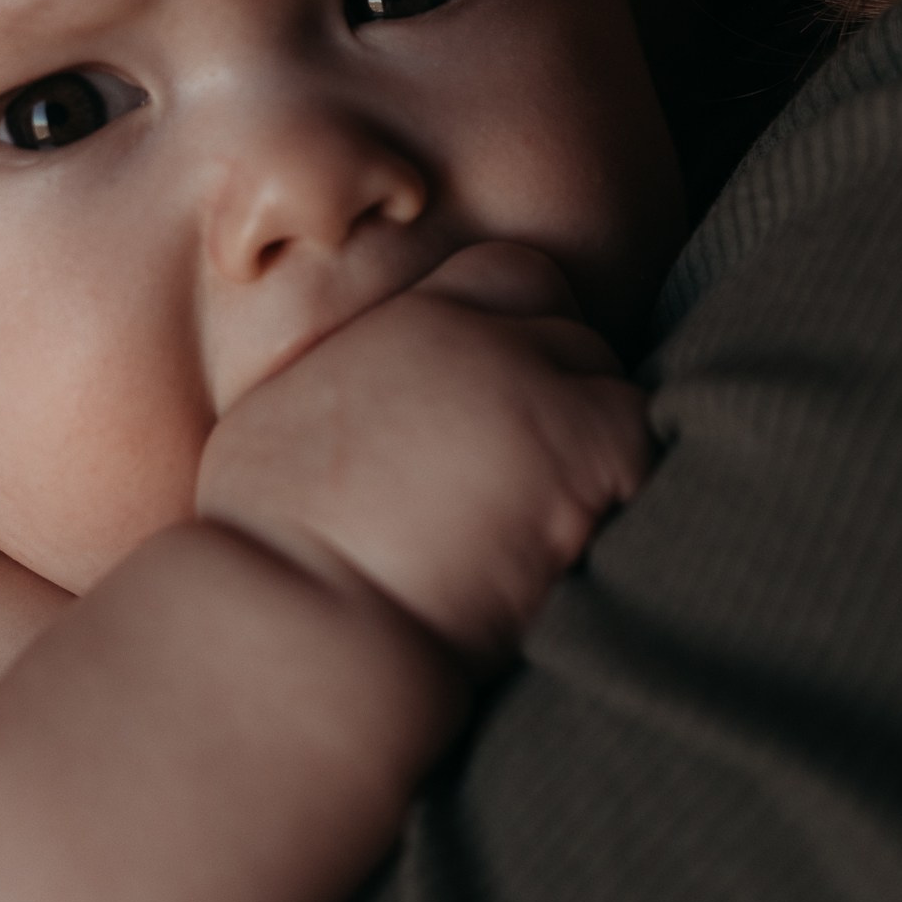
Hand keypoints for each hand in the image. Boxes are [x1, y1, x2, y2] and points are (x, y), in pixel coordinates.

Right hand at [195, 242, 652, 655]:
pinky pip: (640, 445)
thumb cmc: (260, 558)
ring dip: (591, 449)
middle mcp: (468, 338)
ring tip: (550, 526)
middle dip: (562, 395)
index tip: (507, 403)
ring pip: (609, 384)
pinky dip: (624, 494)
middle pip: (565, 329)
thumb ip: (340, 393)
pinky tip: (579, 550)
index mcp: (395, 329)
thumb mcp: (273, 431)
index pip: (504, 278)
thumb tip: (358, 417)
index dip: (520, 335)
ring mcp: (530, 384)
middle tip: (534, 481)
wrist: (295, 622)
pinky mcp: (581, 444)